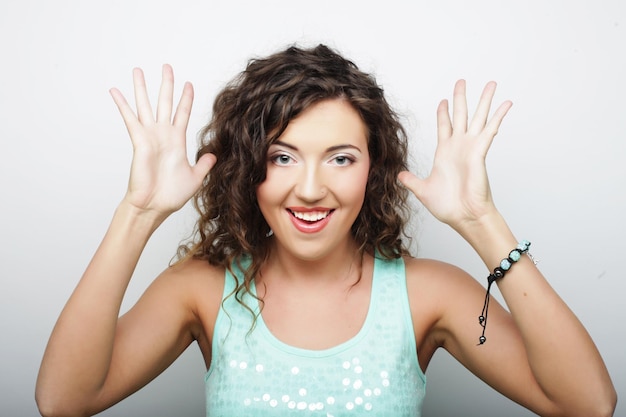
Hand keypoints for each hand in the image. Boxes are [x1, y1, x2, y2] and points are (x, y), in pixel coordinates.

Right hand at [110, 64, 215, 218]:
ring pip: (146, 105)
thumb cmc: (170, 195)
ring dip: (142, 87)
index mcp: (177, 141)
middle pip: (165, 102)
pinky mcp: (139, 141)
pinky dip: (122, 104)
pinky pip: (130, 119)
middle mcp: (163, 135)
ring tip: (138, 70)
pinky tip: (115, 91)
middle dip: (166, 84)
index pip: (182, 113)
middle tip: (167, 66)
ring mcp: (150, 136)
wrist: (154, 206)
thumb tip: (213, 154)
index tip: (189, 84)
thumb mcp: (195, 177)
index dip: (186, 98)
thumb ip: (204, 164)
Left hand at [398, 80, 511, 232]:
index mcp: (444, 153)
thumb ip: (412, 181)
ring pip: (478, 117)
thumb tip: (399, 175)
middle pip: (460, 115)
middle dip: (461, 98)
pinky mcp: (480, 152)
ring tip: (491, 83)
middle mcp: (458, 147)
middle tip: (461, 81)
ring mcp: (470, 148)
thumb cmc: (448, 207)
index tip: (443, 100)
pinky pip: (490, 130)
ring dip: (484, 100)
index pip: (444, 126)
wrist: (463, 216)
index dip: (444, 113)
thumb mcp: (423, 190)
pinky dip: (498, 116)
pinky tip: (506, 103)